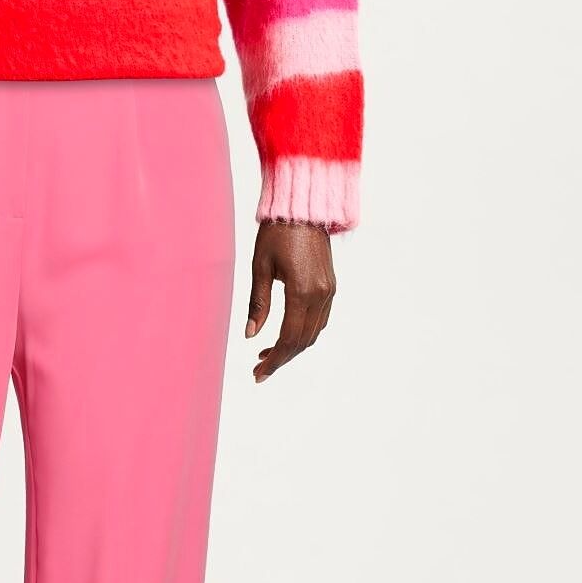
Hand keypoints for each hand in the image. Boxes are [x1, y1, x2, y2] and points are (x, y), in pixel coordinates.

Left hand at [244, 220, 335, 381]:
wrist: (304, 208)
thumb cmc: (276, 233)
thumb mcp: (260, 267)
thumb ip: (258, 303)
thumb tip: (250, 335)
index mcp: (302, 291)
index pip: (288, 338)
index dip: (273, 359)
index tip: (258, 373)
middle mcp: (321, 294)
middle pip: (302, 341)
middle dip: (281, 359)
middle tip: (259, 371)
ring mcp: (329, 291)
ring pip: (313, 333)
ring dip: (292, 348)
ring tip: (266, 355)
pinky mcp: (331, 286)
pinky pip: (320, 319)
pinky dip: (304, 333)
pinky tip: (285, 335)